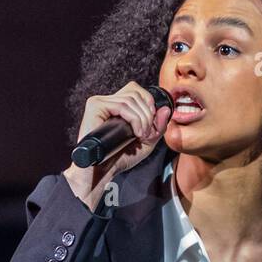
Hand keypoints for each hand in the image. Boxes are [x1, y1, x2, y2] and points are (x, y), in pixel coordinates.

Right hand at [63, 81, 171, 208]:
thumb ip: (157, 127)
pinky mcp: (95, 106)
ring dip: (143, 118)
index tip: (152, 122)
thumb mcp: (146, 142)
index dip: (148, 102)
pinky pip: (122, 106)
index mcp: (116, 106)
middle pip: (135, 92)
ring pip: (130, 99)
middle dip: (147, 113)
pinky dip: (134, 119)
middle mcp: (107, 102)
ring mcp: (100, 103)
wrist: (103, 171)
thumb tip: (166, 109)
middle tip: (146, 133)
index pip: (135, 89)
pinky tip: (135, 133)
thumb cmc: (120, 158)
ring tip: (141, 135)